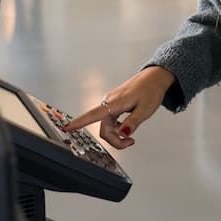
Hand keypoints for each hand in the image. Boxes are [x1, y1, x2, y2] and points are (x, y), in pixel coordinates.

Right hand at [61, 66, 175, 149]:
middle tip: (131, 141)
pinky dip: (118, 128)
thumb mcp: (145, 110)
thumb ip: (133, 123)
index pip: (93, 115)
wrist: (154, 78)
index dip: (79, 122)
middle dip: (115, 140)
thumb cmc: (151, 90)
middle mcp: (109, 102)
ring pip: (107, 126)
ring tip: (131, 133)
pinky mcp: (113, 104)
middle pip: (103, 128)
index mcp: (115, 103)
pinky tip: (127, 125)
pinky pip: (110, 120)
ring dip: (117, 134)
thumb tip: (123, 134)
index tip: (66, 127)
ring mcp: (110, 103)